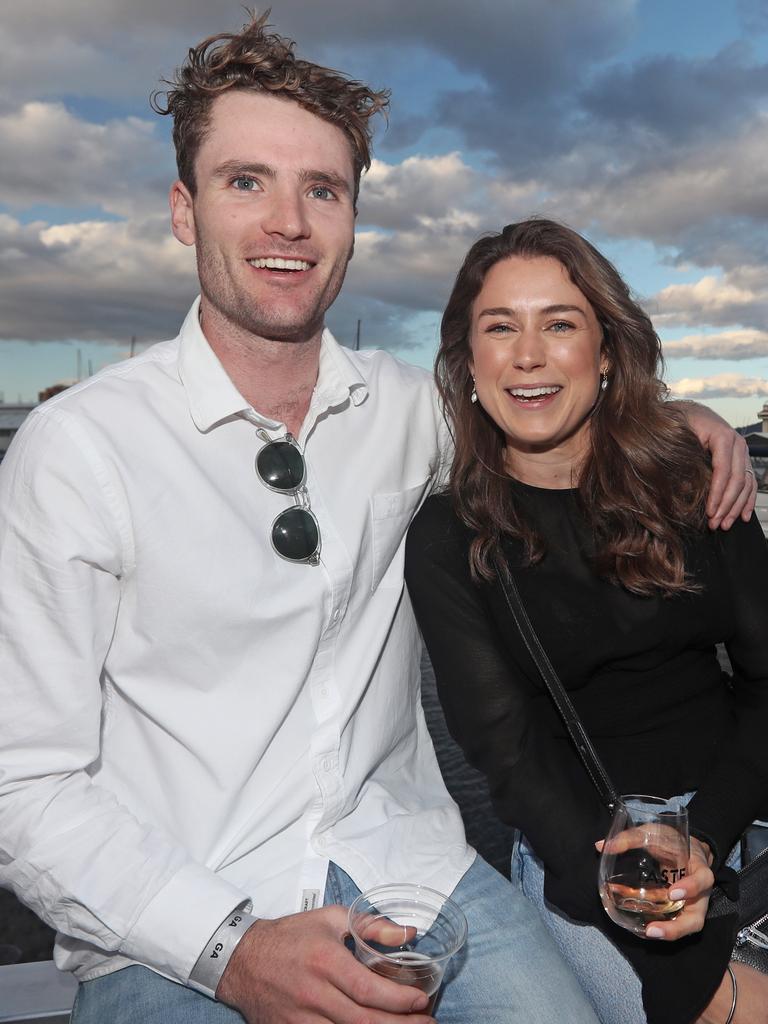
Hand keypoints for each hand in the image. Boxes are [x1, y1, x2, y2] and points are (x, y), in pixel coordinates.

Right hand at [216, 905, 434, 1023]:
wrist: (243, 960)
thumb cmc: (290, 936)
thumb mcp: (331, 919)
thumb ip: (371, 925)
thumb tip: (407, 934)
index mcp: (325, 961)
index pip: (368, 989)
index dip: (399, 1000)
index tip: (422, 1001)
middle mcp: (314, 994)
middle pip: (365, 1022)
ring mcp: (302, 1019)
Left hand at [595, 834, 713, 940]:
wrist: (686, 848)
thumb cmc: (671, 841)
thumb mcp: (655, 833)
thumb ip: (631, 838)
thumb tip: (601, 845)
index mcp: (699, 868)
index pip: (703, 879)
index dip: (691, 887)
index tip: (673, 892)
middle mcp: (699, 893)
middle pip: (696, 918)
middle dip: (677, 928)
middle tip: (653, 930)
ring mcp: (691, 905)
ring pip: (687, 926)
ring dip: (668, 932)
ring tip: (646, 933)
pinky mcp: (680, 910)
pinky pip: (674, 923)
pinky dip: (661, 928)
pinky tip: (642, 929)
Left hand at [679, 402, 755, 528]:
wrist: (689, 411)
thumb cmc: (679, 421)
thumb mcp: (677, 433)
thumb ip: (681, 455)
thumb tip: (682, 486)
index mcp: (722, 436)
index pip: (723, 470)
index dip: (717, 493)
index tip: (709, 512)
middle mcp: (737, 443)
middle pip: (737, 480)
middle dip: (726, 505)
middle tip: (715, 524)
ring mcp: (742, 452)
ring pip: (745, 483)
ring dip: (736, 507)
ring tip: (724, 525)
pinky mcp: (742, 459)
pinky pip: (749, 482)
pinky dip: (747, 500)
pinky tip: (743, 516)